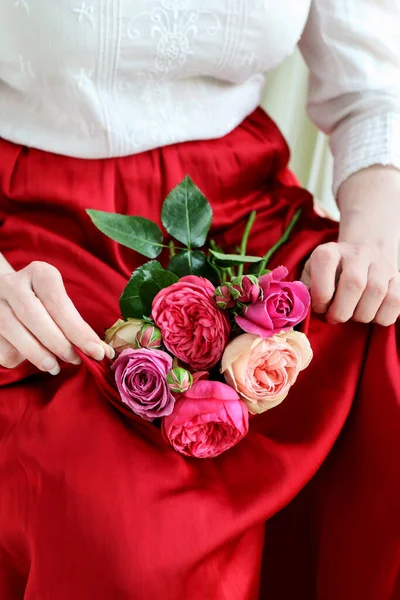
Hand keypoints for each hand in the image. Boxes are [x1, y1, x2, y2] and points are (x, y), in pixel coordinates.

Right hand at [0, 260, 114, 373]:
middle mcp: (14, 284)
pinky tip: (30, 361)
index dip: (78, 330)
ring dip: (37, 353)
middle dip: (58, 343)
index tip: (96, 351)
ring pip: (12, 329)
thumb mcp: (60, 301)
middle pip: (33, 315)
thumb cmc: (44, 301)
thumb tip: (102, 352)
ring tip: (54, 367)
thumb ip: (77, 324)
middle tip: (75, 359)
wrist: (7, 293)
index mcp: (40, 273)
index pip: (59, 303)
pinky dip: (16, 357)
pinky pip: (1, 345)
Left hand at [301, 166, 399, 325]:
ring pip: (377, 293)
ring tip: (353, 314)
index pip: (325, 266)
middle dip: (342, 310)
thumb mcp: (311, 275)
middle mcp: (358, 253)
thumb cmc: (329, 274)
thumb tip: (302, 306)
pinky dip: (382, 317)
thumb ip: (304, 290)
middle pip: (354, 284)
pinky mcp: (398, 278)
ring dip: (361, 314)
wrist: (362, 254)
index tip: (320, 307)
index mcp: (330, 251)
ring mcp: (381, 264)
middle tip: (335, 317)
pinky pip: (396, 302)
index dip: (321, 295)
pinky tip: (371, 314)